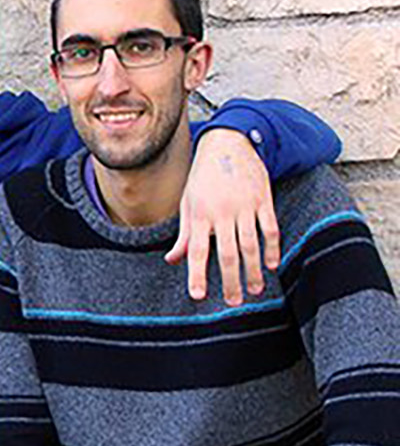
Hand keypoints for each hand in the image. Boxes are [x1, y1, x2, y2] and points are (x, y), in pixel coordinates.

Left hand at [167, 129, 280, 305]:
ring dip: (254, 270)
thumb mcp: (188, 203)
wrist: (228, 143)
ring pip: (251, 244)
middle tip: (234, 302)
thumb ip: (184, 234)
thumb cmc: (203, 179)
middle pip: (228, 253)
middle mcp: (221, 212)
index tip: (198, 296)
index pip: (196, 251)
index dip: (197, 274)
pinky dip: (272, 248)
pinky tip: (272, 265)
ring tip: (256, 290)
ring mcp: (244, 206)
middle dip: (231, 281)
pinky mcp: (263, 199)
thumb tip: (172, 261)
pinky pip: (270, 228)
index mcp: (199, 215)